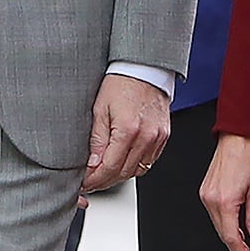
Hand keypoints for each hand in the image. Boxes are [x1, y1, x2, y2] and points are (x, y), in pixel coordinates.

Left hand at [82, 74, 169, 192]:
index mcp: (128, 129)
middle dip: (105, 181)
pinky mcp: (164, 136)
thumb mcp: (99, 109)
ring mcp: (158, 137)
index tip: (85, 182)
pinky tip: (123, 161)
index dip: (95, 179)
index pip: (110, 167)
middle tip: (91, 181)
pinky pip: (150, 161)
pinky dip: (135, 165)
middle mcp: (147, 136)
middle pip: (124, 173)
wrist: (144, 68)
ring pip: (138, 171)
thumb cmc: (120, 83)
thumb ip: (97, 140)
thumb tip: (92, 165)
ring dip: (120, 175)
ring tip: (105, 172)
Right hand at [201, 134, 249, 250]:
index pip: (231, 236)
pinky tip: (233, 226)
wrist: (236, 138)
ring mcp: (206, 195)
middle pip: (222, 233)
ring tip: (243, 244)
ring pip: (217, 224)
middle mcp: (211, 199)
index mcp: (225, 201)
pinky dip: (224, 223)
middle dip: (235, 247)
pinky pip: (214, 214)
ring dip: (229, 235)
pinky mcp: (205, 191)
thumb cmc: (248, 157)